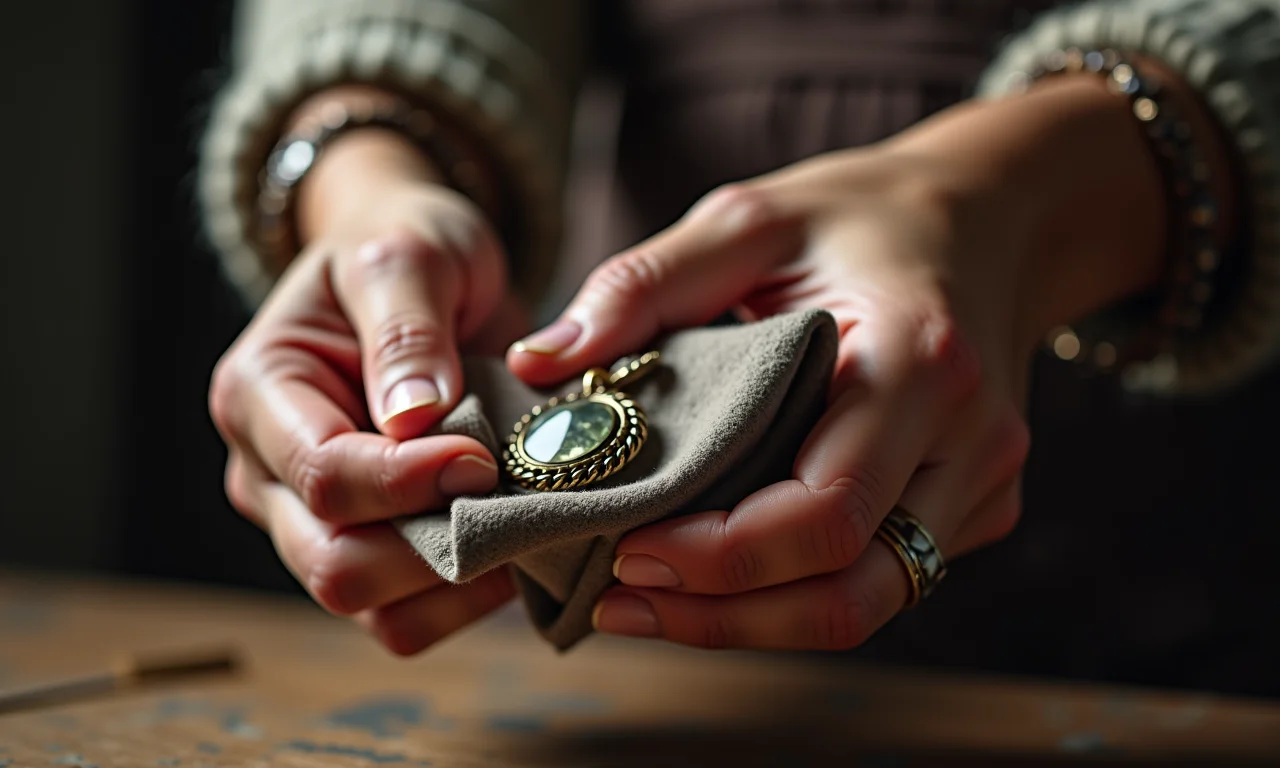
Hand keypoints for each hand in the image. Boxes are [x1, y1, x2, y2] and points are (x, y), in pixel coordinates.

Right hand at [210, 100, 524, 654]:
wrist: (416, 274)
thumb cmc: (403, 251)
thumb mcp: (409, 255)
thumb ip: (407, 330)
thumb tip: (413, 419)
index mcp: (258, 395)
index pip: (323, 476)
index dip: (409, 482)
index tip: (484, 455)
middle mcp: (268, 473)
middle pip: (338, 564)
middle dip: (436, 543)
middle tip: (512, 491)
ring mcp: (311, 522)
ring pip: (374, 608)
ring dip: (459, 579)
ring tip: (520, 517)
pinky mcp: (365, 550)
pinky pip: (407, 618)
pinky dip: (466, 598)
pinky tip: (513, 545)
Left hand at [508, 75, 1176, 649]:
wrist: (983, 220)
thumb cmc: (858, 216)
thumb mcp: (747, 219)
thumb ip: (641, 285)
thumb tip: (536, 363)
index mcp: (918, 360)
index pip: (824, 511)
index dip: (719, 557)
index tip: (625, 550)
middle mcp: (969, 439)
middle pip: (850, 591)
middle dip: (723, 615)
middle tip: (618, 600)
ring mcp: (982, 481)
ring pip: (867, 604)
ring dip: (753, 621)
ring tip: (649, 603)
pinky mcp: (974, 503)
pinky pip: (881, 579)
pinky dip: (793, 592)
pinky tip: (718, 572)